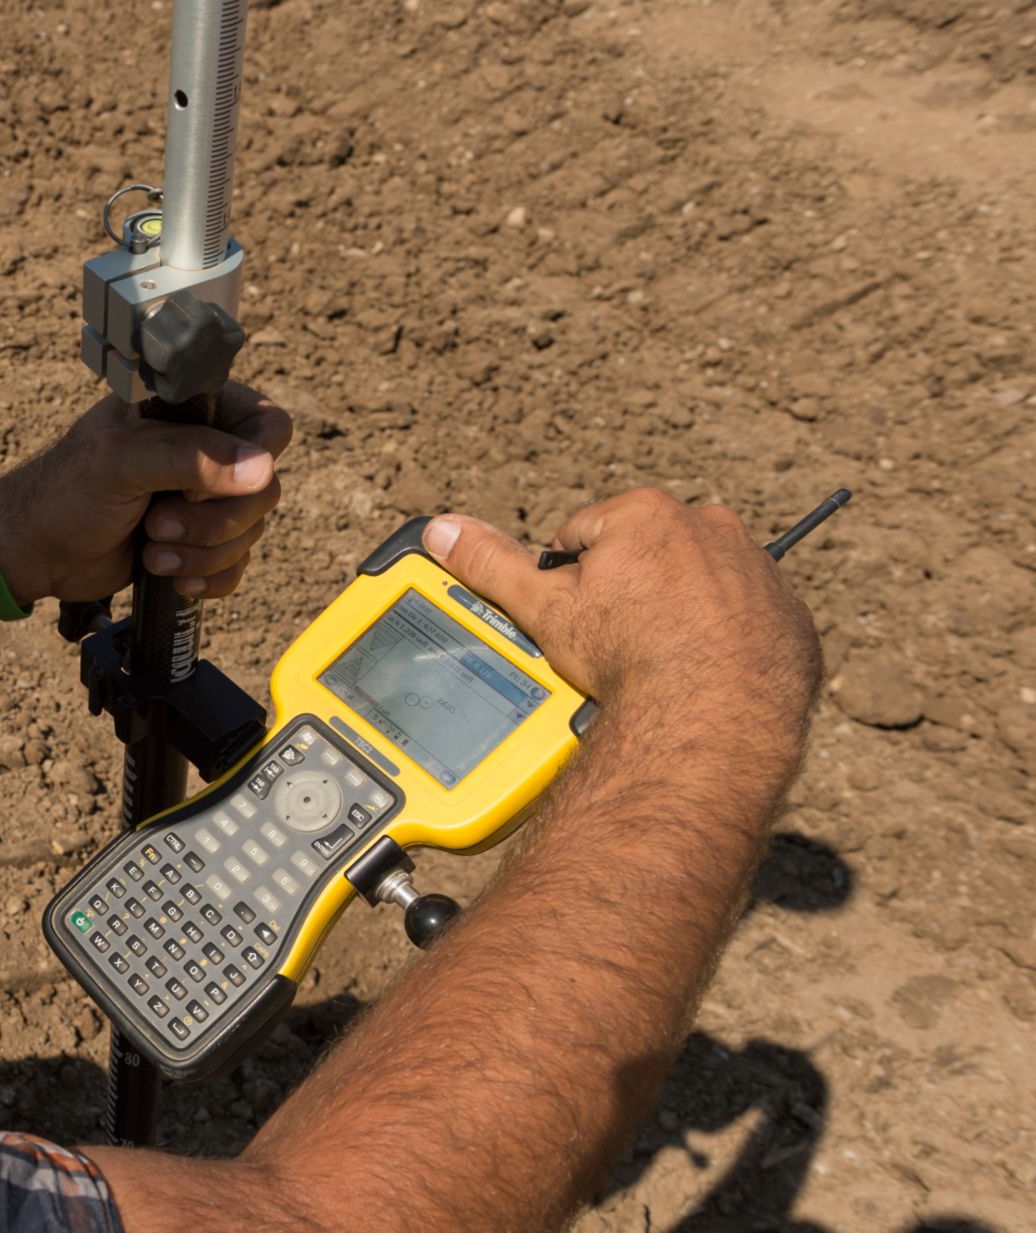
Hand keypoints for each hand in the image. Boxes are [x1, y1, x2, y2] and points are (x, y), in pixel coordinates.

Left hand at [0, 385, 290, 604]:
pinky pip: (237, 563)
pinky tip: (171, 577)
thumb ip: (189, 458)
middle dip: (213, 520)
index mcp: (191, 410)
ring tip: (150, 550)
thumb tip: (260, 469)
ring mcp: (205, 498)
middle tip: (157, 523)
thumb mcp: (119, 463)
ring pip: (251, 530)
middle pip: (265, 488)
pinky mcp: (200, 541)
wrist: (35, 552)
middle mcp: (206, 449)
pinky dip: (211, 577)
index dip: (253, 460)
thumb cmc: (63, 494)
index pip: (267, 424)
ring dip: (203, 552)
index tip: (207, 486)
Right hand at [421, 490, 821, 737]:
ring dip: (679, 612)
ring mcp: (757, 570)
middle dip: (630, 591)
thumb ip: (492, 566)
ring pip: (701, 586)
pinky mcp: (791, 616)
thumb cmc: (628, 658)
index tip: (580, 619)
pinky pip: (748, 620)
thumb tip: (441, 529)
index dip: (573, 582)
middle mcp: (710, 528)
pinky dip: (727, 640)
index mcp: (646, 514)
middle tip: (617, 643)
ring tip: (659, 662)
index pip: (587, 535)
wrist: (713, 718)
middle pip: (647, 555)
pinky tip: (703, 673)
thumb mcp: (544, 611)